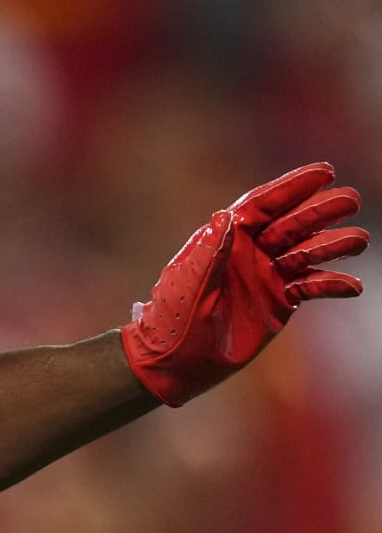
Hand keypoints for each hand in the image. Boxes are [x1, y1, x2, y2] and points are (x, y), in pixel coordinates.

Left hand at [120, 162, 367, 405]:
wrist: (176, 361)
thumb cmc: (173, 319)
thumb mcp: (189, 283)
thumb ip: (210, 253)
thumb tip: (224, 217)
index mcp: (227, 239)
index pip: (264, 205)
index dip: (293, 187)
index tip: (325, 172)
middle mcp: (251, 252)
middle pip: (293, 223)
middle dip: (321, 210)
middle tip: (351, 200)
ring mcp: (268, 275)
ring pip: (309, 251)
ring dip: (334, 244)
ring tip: (358, 241)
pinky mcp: (280, 302)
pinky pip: (312, 287)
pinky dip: (332, 285)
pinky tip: (352, 286)